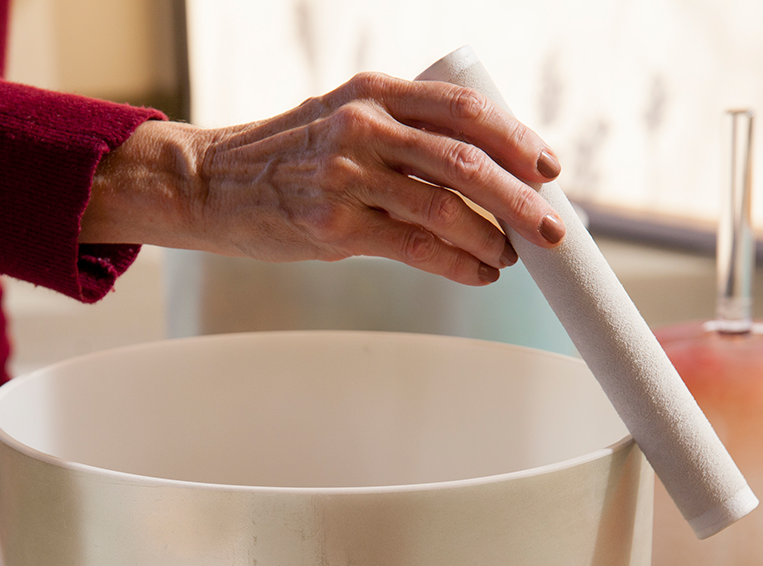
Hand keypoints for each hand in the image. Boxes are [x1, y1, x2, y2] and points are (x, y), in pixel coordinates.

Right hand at [78, 72, 565, 285]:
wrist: (207, 185)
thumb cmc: (282, 160)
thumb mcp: (341, 121)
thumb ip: (401, 135)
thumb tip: (479, 176)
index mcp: (374, 92)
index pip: (465, 110)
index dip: (517, 139)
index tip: (549, 168)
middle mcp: (364, 126)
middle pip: (467, 161)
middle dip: (521, 199)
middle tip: (554, 227)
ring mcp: (348, 177)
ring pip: (446, 209)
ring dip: (493, 240)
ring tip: (513, 258)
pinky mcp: (334, 227)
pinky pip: (415, 248)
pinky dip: (458, 265)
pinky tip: (479, 275)